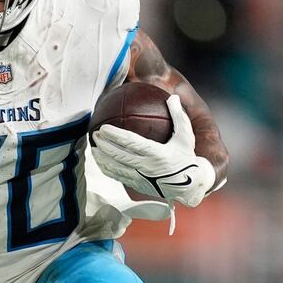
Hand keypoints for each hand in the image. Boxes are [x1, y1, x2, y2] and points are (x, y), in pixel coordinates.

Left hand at [89, 94, 215, 207]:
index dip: (115, 135)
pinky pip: (118, 177)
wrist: (189, 185)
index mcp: (158, 153)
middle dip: (104, 145)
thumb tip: (172, 97)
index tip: (104, 128)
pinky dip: (107, 169)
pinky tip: (100, 162)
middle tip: (94, 135)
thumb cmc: (186, 156)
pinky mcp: (137, 185)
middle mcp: (147, 167)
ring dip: (102, 158)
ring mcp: (140, 178)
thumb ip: (179, 115)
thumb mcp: (186, 135)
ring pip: (116, 168)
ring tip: (93, 148)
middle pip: (119, 155)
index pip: (131, 143)